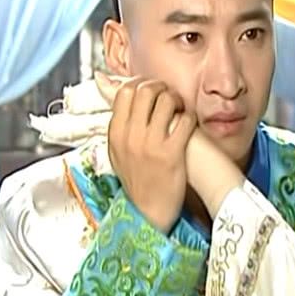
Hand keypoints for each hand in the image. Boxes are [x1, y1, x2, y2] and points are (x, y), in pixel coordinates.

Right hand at [96, 72, 244, 218]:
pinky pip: (184, 120)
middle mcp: (131, 137)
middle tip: (168, 96)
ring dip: (176, 99)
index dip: (141, 84)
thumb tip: (104, 82)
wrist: (149, 212)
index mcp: (116, 134)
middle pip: (145, 90)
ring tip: (179, 108)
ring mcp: (151, 144)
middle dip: (161, 87)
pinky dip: (189, 116)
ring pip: (165, 100)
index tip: (151, 90)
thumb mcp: (117, 150)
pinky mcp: (172, 153)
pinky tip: (189, 123)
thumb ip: (117, 119)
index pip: (125, 92)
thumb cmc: (137, 180)